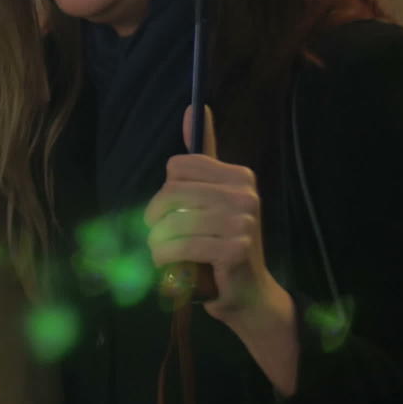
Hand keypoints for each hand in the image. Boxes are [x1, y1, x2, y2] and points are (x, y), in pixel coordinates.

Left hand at [145, 107, 290, 326]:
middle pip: (172, 192)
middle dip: (155, 216)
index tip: (167, 210)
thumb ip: (202, 159)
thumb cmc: (223, 244)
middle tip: (156, 234)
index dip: (164, 192)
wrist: (248, 295)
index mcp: (239, 176)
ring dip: (157, 241)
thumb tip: (192, 108)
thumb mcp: (213, 198)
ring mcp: (243, 222)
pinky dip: (165, 258)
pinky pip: (181, 245)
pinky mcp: (236, 249)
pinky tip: (167, 265)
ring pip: (174, 220)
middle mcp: (246, 194)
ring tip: (161, 252)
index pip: (178, 167)